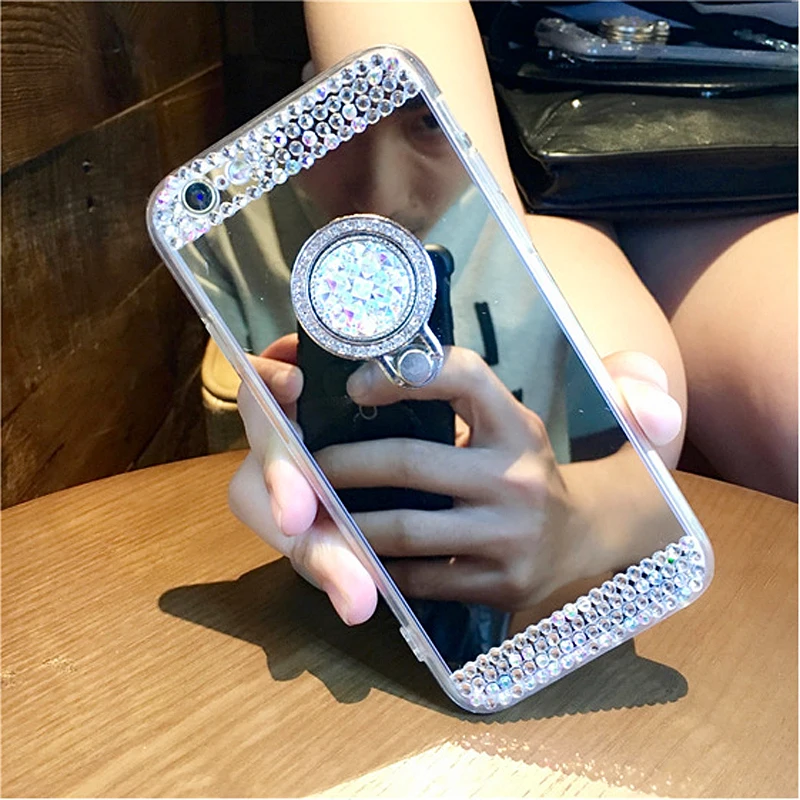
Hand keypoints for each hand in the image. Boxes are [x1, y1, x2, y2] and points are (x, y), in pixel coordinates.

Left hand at [229, 342, 681, 621]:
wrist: (587, 541)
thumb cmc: (533, 471)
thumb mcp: (528, 417)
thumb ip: (495, 383)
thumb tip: (508, 360)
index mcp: (517, 425)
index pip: (458, 376)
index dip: (400, 374)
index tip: (354, 384)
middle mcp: (515, 477)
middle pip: (409, 463)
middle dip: (344, 462)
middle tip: (307, 463)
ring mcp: (507, 537)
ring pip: (402, 529)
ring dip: (349, 520)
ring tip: (318, 510)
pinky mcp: (498, 585)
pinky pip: (419, 576)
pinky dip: (381, 565)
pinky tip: (359, 552)